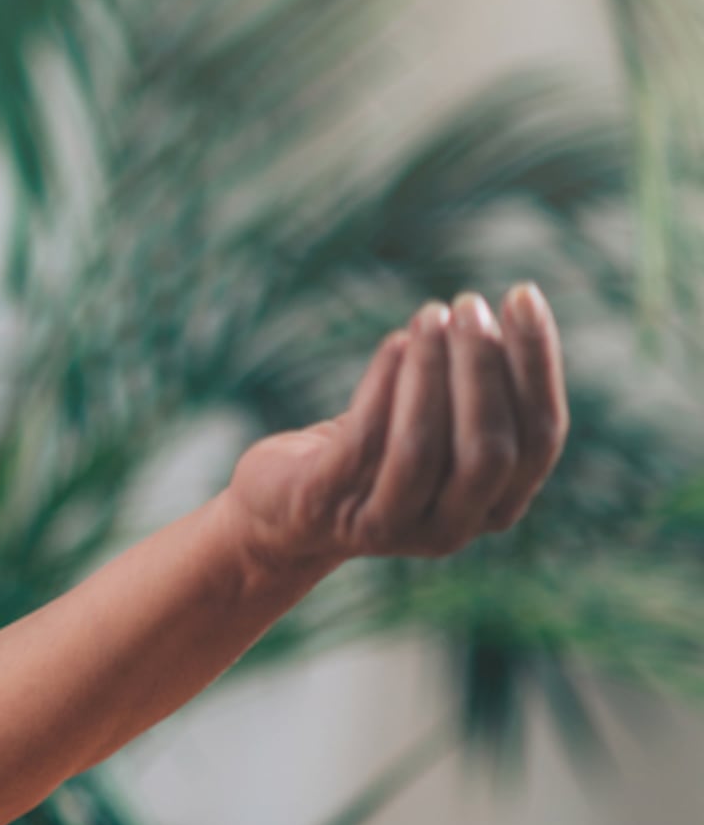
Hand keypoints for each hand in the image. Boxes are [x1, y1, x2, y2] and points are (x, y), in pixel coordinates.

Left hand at [225, 284, 568, 577]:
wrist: (283, 508)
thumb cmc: (375, 452)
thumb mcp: (439, 428)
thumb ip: (481, 393)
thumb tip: (518, 308)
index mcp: (498, 506)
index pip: (541, 439)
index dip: (538, 365)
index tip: (523, 296)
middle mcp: (453, 528)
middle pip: (490, 449)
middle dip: (483, 369)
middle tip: (469, 304)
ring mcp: (391, 526)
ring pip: (424, 447)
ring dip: (431, 371)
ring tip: (430, 313)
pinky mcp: (329, 507)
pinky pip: (365, 442)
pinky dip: (385, 384)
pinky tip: (395, 341)